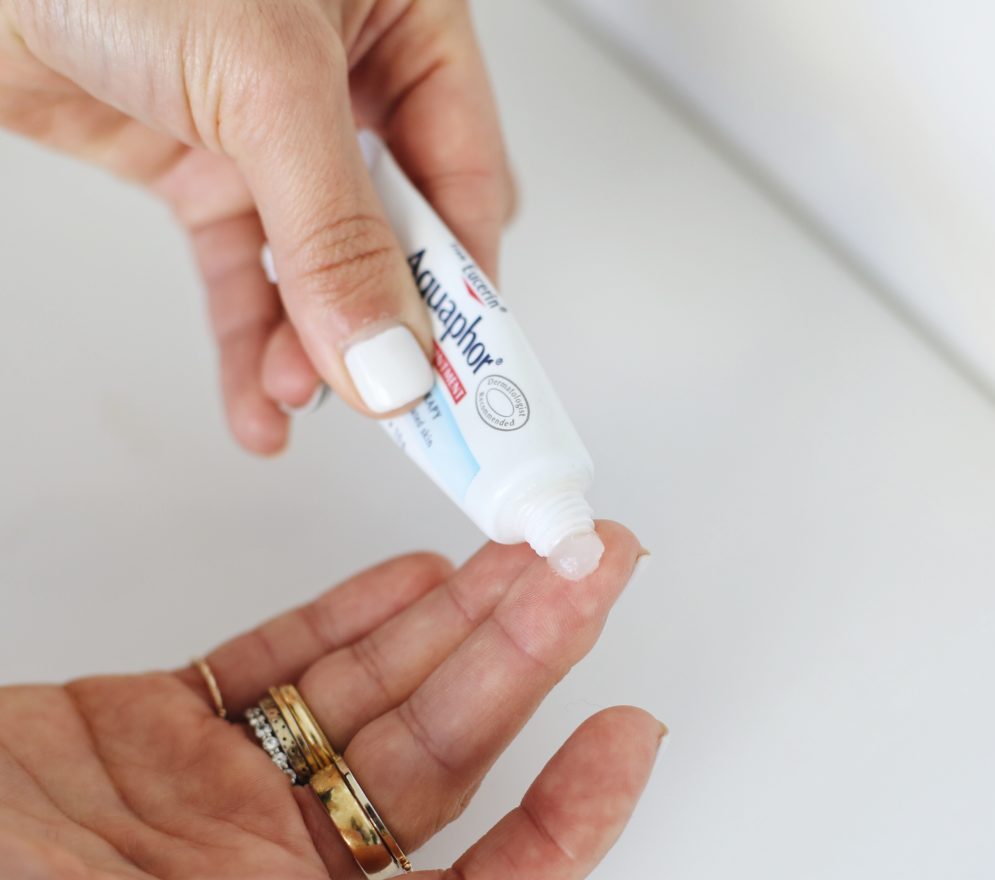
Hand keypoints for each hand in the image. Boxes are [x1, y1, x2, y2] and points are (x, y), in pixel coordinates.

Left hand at [0, 0, 512, 449]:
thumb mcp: (263, 78)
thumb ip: (336, 230)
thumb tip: (389, 350)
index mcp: (402, 18)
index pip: (465, 175)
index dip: (471, 282)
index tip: (466, 372)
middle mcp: (343, 79)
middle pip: (398, 235)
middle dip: (388, 322)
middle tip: (395, 397)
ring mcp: (268, 130)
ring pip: (316, 270)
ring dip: (311, 347)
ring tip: (299, 393)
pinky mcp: (198, 169)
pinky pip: (242, 275)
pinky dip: (248, 344)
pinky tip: (259, 401)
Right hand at [0, 523, 657, 879]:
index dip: (566, 832)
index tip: (628, 737)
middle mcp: (273, 870)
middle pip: (440, 762)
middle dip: (525, 660)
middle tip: (588, 572)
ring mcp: (226, 791)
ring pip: (378, 696)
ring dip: (457, 622)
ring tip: (521, 552)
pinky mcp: (176, 725)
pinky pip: (292, 662)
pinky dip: (354, 616)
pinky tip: (416, 577)